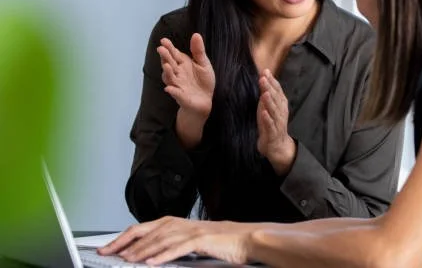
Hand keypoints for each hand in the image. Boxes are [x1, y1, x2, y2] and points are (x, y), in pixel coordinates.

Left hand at [98, 216, 251, 265]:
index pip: (144, 228)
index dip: (124, 238)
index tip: (109, 248)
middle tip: (108, 253)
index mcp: (177, 223)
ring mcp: (191, 231)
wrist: (246, 239)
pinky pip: (179, 248)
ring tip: (127, 260)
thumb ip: (173, 246)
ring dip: (141, 251)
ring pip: (160, 240)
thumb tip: (151, 256)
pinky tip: (152, 263)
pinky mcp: (202, 240)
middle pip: (147, 232)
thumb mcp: (193, 242)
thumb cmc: (222, 242)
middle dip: (125, 243)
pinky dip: (164, 255)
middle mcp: (181, 224)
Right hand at [157, 33, 214, 118]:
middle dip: (165, 57)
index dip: (169, 47)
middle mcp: (178, 73)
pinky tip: (170, 89)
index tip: (163, 40)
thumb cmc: (203, 81)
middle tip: (161, 49)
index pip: (174, 54)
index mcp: (183, 64)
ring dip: (167, 73)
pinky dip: (173, 91)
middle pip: (169, 64)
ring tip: (166, 66)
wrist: (205, 100)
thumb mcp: (203, 63)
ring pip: (170, 78)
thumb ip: (198, 51)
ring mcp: (178, 85)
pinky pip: (176, 94)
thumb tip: (196, 34)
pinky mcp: (182, 97)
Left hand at [256, 69, 295, 174]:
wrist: (277, 145)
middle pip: (276, 98)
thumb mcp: (268, 107)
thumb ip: (267, 93)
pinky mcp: (273, 133)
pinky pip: (270, 125)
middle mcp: (281, 111)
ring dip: (269, 101)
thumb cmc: (271, 123)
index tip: (265, 71)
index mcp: (281, 104)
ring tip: (265, 93)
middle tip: (263, 78)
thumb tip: (263, 76)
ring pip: (274, 110)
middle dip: (270, 88)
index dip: (272, 81)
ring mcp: (278, 122)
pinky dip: (267, 119)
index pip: (277, 90)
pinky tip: (263, 113)